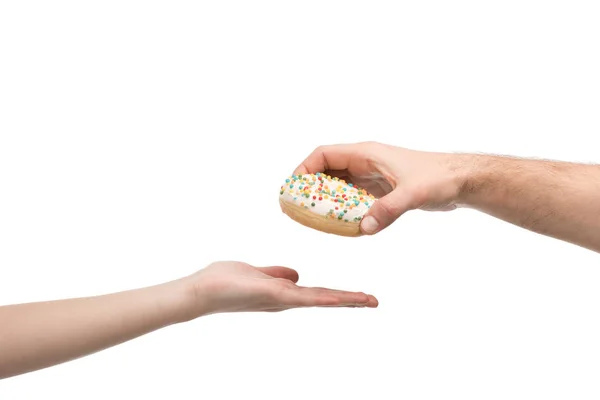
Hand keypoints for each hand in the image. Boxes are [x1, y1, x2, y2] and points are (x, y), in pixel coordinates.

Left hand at [180, 261, 378, 318]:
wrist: (200, 291)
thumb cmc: (223, 281)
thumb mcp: (256, 272)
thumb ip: (275, 272)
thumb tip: (295, 274)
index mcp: (282, 293)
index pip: (316, 293)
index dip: (339, 294)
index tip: (360, 295)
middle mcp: (284, 300)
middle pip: (323, 299)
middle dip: (349, 301)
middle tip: (375, 301)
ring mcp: (280, 299)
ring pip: (319, 299)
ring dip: (345, 300)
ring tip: (369, 300)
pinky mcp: (273, 295)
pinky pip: (303, 296)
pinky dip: (325, 297)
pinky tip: (340, 297)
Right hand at [294, 141, 467, 234]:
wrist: (461, 181)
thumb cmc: (439, 178)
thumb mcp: (413, 194)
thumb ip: (387, 210)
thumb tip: (362, 228)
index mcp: (367, 153)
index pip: (324, 154)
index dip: (304, 169)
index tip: (293, 189)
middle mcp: (366, 163)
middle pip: (327, 170)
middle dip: (310, 187)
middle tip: (295, 208)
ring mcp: (373, 176)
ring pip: (339, 186)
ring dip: (325, 200)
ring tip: (311, 219)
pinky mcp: (381, 190)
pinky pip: (353, 198)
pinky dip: (343, 209)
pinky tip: (340, 226)